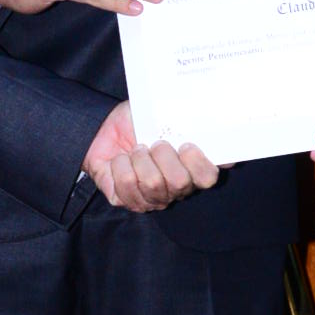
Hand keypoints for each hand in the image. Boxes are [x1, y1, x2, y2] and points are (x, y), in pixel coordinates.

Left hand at [83, 102, 220, 214]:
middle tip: (153, 144)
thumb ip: (185, 120)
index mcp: (190, 171)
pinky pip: (126, 184)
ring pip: (152, 184)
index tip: (185, 145)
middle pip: (179, 182)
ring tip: (135, 149)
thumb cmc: (139, 123)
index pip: (207, 178)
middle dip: (163, 155)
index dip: (197, 162)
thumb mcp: (162, 115)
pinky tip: (121, 160)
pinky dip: (120, 164)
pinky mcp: (124, 199)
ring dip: (140, 158)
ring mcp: (149, 199)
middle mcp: (173, 190)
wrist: (105, 129)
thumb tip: (209, 121)